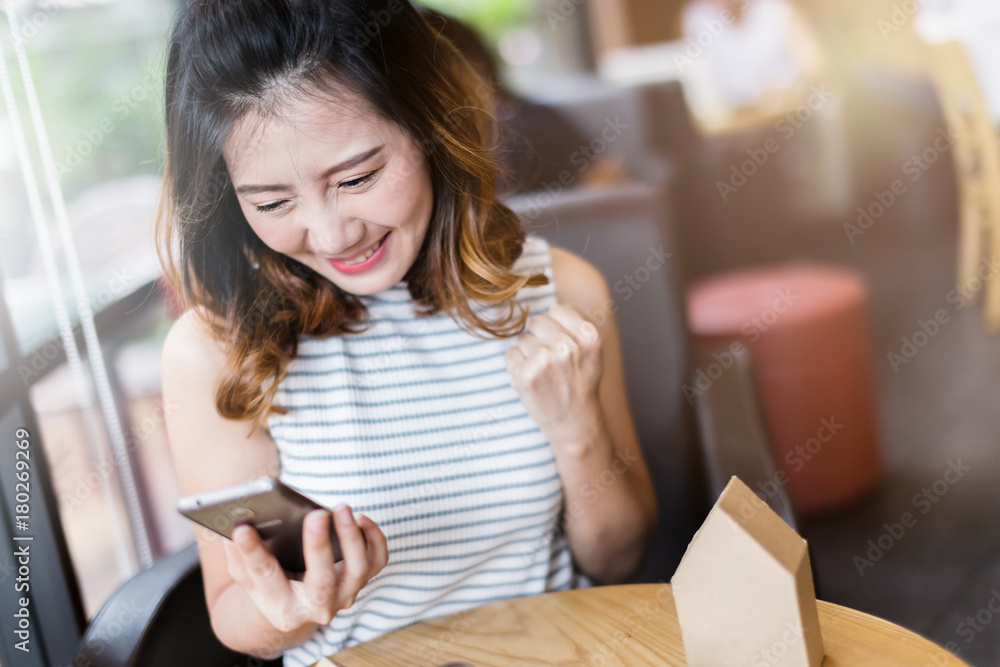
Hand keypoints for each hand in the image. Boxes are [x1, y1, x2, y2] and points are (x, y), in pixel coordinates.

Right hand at [222, 504, 387, 632]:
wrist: (293, 605)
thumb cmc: (266, 581)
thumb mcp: (244, 571)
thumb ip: (238, 550)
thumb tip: (235, 520)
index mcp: (280, 606)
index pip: (265, 576)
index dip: (252, 551)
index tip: (242, 528)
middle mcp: (315, 607)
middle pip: (322, 580)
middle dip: (319, 546)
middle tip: (315, 514)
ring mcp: (342, 595)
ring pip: (357, 569)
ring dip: (352, 536)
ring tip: (341, 508)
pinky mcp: (360, 580)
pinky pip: (377, 560)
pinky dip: (374, 538)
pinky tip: (361, 517)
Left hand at [505, 304, 604, 448]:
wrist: (574, 421)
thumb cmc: (579, 383)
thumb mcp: (590, 351)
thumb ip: (573, 326)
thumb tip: (550, 306)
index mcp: (588, 335)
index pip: (556, 310)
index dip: (554, 327)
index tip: (560, 345)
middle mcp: (569, 345)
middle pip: (536, 322)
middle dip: (539, 338)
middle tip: (550, 362)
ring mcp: (546, 359)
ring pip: (522, 339)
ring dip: (527, 355)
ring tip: (543, 374)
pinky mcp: (527, 375)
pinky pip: (510, 355)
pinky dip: (516, 367)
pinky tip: (531, 380)